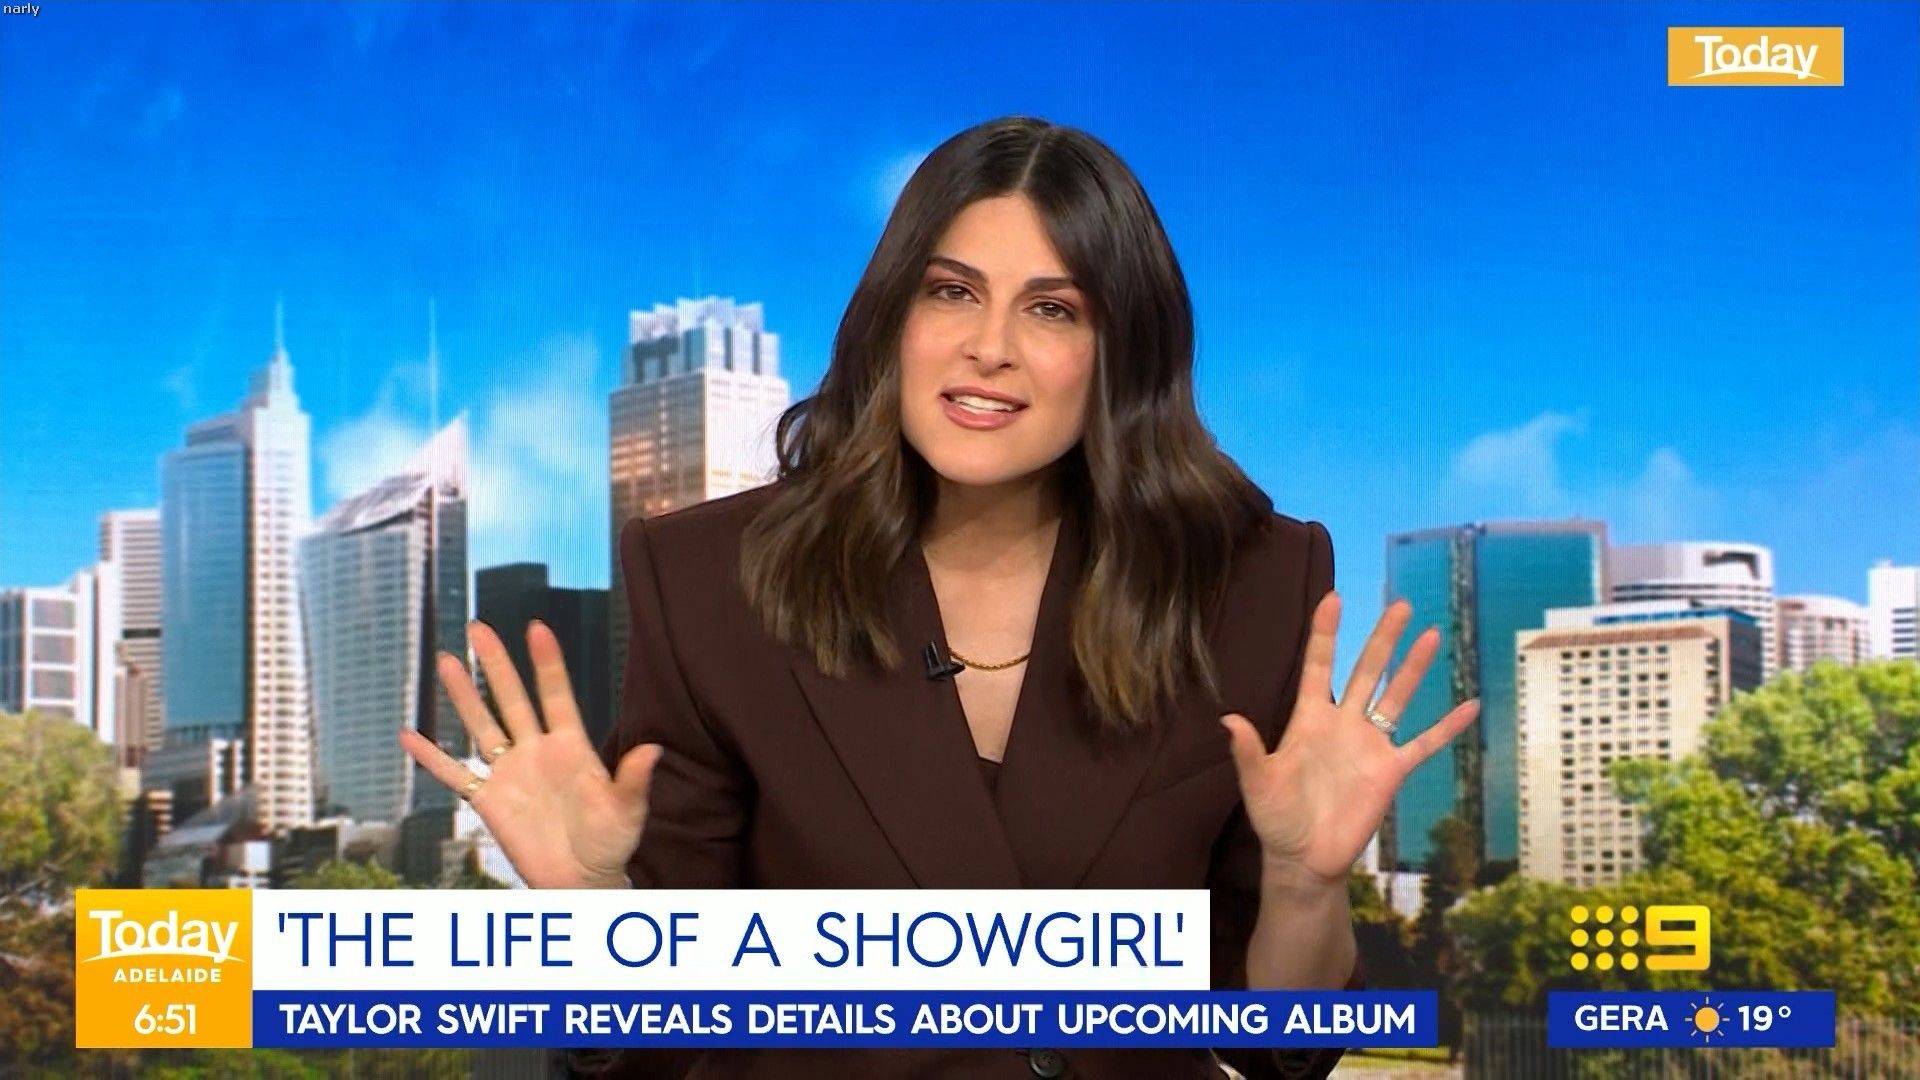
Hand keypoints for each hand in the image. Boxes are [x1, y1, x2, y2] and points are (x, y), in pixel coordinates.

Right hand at [399, 619, 661, 888]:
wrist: (580, 881)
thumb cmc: (610, 844)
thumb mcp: (626, 811)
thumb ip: (633, 781)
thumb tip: (653, 749)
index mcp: (572, 747)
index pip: (557, 695)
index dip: (547, 663)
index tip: (536, 628)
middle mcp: (537, 751)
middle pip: (512, 699)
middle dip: (495, 665)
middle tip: (478, 628)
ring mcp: (510, 773)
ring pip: (482, 725)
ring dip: (463, 696)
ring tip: (447, 660)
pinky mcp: (489, 801)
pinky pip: (454, 775)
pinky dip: (431, 758)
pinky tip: (409, 735)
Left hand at [1220, 591, 1479, 888]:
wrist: (1305, 857)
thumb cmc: (1276, 818)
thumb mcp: (1257, 783)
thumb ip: (1247, 751)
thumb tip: (1228, 720)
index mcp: (1308, 719)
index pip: (1318, 666)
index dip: (1325, 633)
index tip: (1333, 598)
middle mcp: (1343, 723)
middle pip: (1366, 671)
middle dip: (1383, 638)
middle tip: (1400, 604)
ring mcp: (1370, 745)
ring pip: (1397, 697)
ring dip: (1414, 668)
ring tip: (1432, 635)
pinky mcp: (1391, 771)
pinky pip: (1424, 744)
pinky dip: (1448, 727)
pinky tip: (1471, 704)